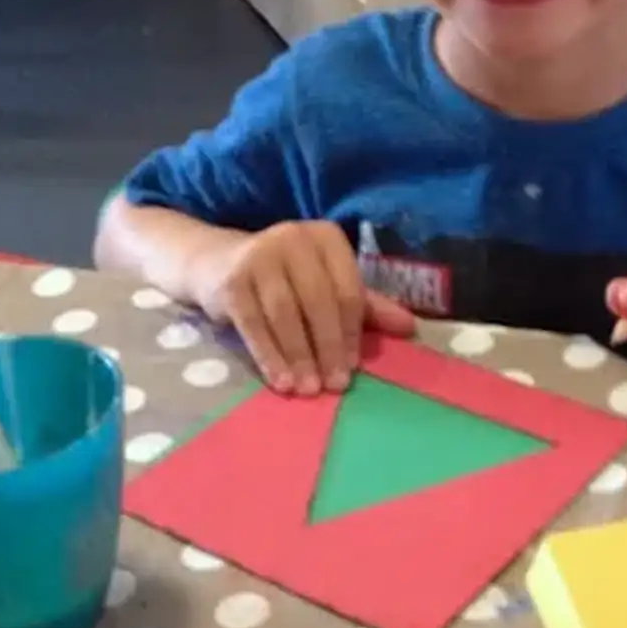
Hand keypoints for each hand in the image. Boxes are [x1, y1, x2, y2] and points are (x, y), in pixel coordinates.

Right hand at [187, 220, 413, 394]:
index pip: (347, 289)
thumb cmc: (284, 279)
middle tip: (335, 385)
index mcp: (326, 238)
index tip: (353, 368)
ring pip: (286, 314)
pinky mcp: (231, 280)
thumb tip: (410, 327)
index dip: (352, 332)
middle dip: (328, 347)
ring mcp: (259, 256)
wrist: (216, 264)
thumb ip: (365, 306)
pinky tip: (281, 381)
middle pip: (318, 300)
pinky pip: (254, 325)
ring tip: (309, 389)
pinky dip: (270, 356)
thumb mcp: (325, 285)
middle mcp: (293, 238)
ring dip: (300, 356)